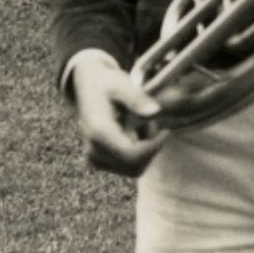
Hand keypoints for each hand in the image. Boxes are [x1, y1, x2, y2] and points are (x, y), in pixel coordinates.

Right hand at [64, 50, 161, 175]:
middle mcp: (93, 149)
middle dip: (150, 148)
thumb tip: (156, 112)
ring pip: (133, 169)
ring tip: (140, 127)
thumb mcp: (121, 84)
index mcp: (99, 132)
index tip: (166, 130)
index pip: (132, 156)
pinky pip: (127, 167)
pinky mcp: (98, 161)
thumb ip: (137, 99)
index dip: (154, 147)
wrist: (87, 86)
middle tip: (150, 124)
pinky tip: (134, 134)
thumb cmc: (106, 83)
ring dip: (144, 151)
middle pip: (135, 166)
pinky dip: (137, 154)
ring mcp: (94, 158)